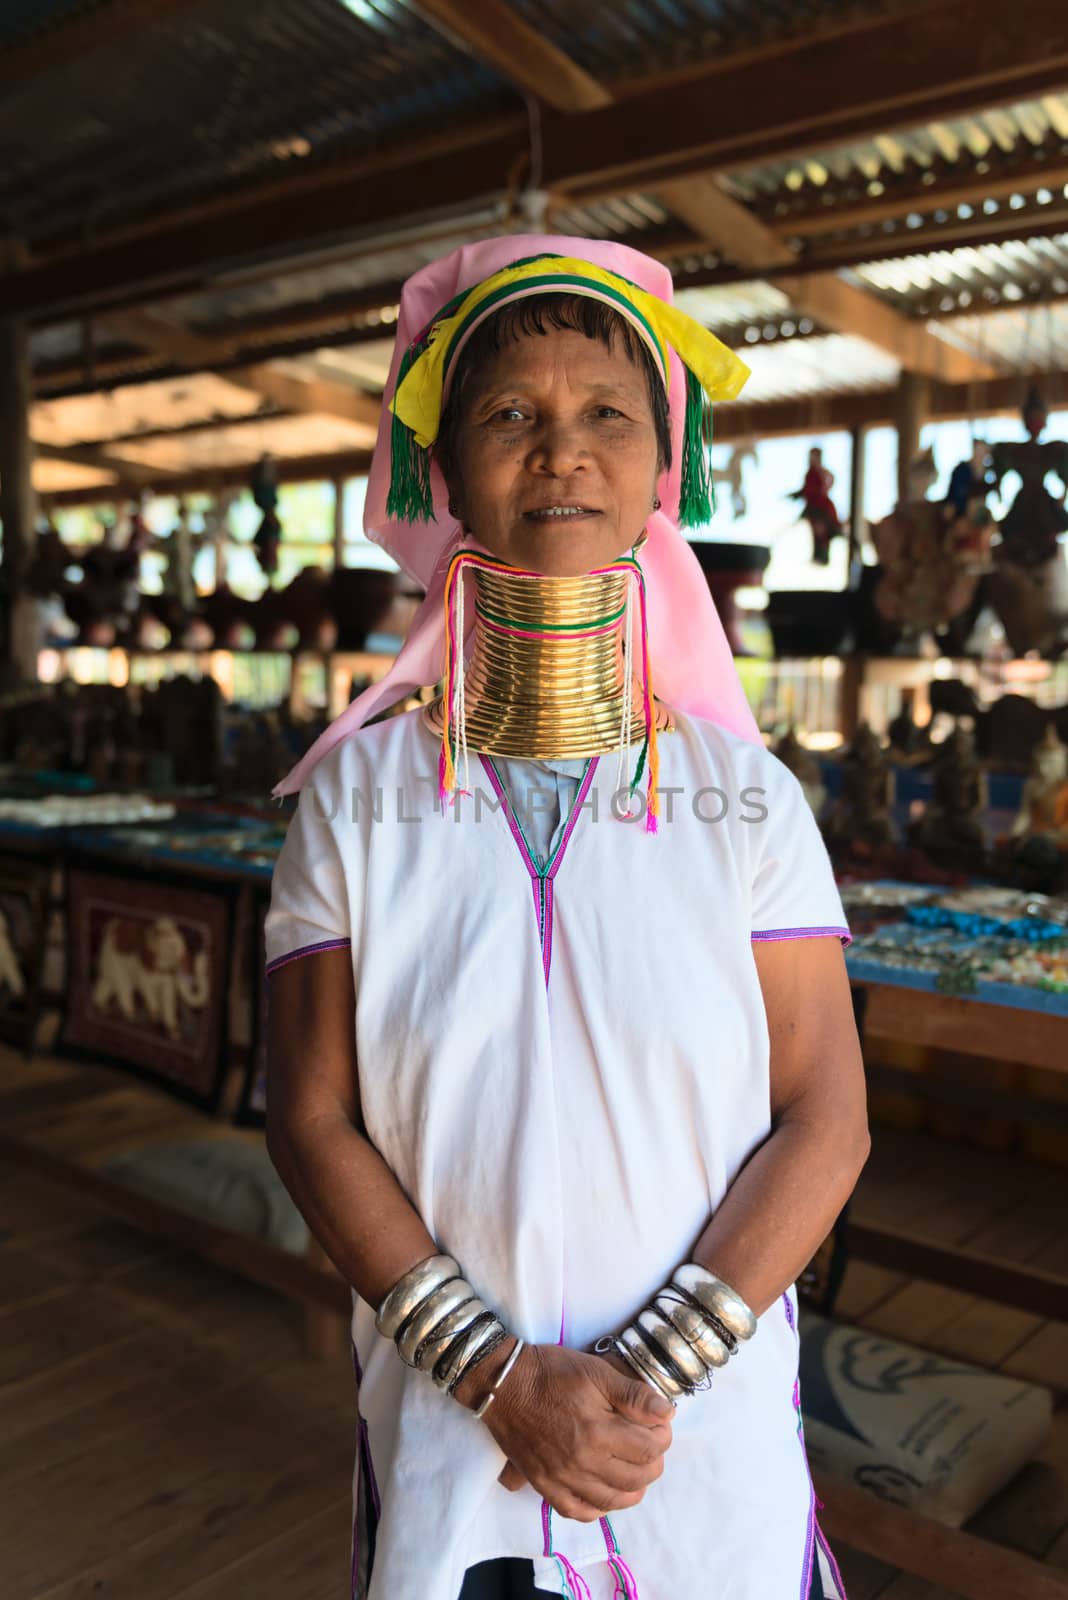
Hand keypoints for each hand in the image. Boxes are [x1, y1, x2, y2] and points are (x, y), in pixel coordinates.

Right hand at [466, 1342, 673, 1522]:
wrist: (504, 1384)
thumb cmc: (551, 1373)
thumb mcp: (596, 1372)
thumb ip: (634, 1395)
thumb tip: (668, 1413)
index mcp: (598, 1432)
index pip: (648, 1450)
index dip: (662, 1437)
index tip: (660, 1425)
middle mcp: (582, 1463)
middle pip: (636, 1479)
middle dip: (653, 1463)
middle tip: (651, 1446)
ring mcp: (562, 1479)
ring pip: (611, 1501)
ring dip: (633, 1489)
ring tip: (636, 1472)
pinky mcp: (544, 1485)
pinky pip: (577, 1511)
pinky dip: (597, 1508)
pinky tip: (604, 1494)